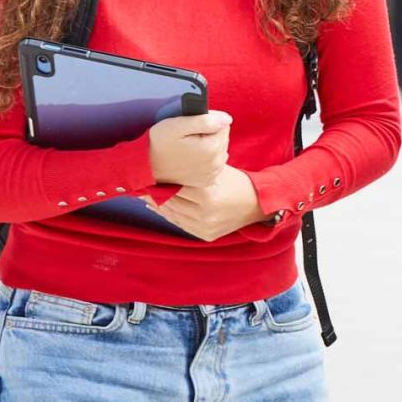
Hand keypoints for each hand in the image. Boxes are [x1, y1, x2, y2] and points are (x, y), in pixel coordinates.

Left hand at [143, 167, 263, 241]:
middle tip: (143, 184)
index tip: (147, 175)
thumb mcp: (217, 170)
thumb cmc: (236, 182)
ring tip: (147, 196)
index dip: (159, 181)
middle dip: (155, 193)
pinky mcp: (205, 235)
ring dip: (158, 206)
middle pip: (170, 202)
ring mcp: (204, 227)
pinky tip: (160, 207)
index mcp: (208, 194)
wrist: (258, 204)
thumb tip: (167, 165)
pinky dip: (169, 215)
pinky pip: (180, 224)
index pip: (174, 187)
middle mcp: (205, 213)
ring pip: (172, 215)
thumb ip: (194, 169)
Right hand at [148, 111, 230, 186]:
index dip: (208, 121)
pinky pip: (216, 163)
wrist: (145, 166)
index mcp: (211, 148)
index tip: (192, 126)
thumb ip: (205, 120)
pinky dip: (207, 158)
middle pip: (223, 138)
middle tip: (188, 137)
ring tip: (189, 147)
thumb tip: (227, 119)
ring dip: (209, 145)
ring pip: (221, 149)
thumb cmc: (159, 143)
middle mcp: (216, 163)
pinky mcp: (207, 181)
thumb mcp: (177, 125)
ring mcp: (212, 174)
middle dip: (210, 134)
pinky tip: (192, 157)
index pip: (224, 125)